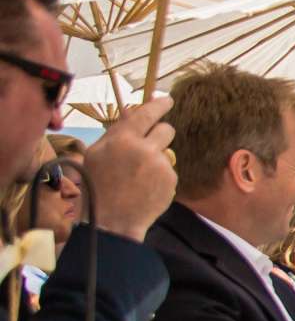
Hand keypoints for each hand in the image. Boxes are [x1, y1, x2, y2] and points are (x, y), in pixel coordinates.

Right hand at [81, 96, 178, 239]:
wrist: (111, 220)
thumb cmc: (96, 185)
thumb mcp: (96, 154)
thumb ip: (116, 132)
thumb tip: (132, 112)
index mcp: (122, 139)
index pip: (147, 113)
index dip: (159, 104)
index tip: (168, 100)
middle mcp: (145, 149)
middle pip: (167, 129)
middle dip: (160, 134)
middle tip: (148, 145)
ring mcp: (161, 166)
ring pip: (168, 151)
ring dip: (157, 157)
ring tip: (139, 174)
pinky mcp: (171, 181)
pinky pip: (169, 170)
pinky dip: (160, 176)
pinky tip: (145, 187)